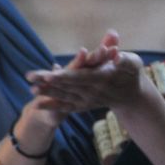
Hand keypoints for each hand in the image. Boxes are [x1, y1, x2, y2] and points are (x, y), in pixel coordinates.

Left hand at [25, 32, 146, 115]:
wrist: (132, 97)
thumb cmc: (131, 75)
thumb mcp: (133, 63)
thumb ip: (125, 60)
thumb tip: (118, 58)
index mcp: (101, 79)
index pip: (80, 77)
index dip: (64, 76)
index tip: (49, 74)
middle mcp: (92, 91)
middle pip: (67, 86)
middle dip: (48, 82)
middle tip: (30, 77)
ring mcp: (87, 100)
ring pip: (64, 97)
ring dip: (47, 94)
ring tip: (31, 90)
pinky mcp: (83, 105)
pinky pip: (66, 106)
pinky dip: (52, 107)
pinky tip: (36, 106)